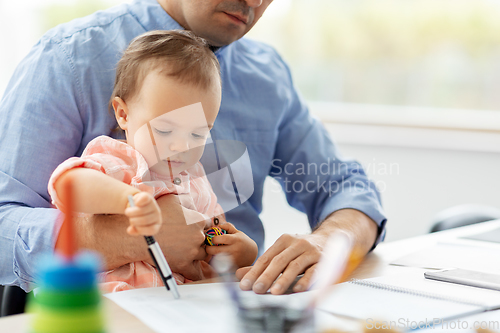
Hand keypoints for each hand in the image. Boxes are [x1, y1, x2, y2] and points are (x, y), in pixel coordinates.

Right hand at [124, 192, 161, 235]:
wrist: (138, 204)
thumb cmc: (137, 218)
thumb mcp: (136, 226)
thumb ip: (134, 230)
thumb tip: (130, 230)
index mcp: (156, 225)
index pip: (152, 230)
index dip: (141, 230)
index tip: (132, 227)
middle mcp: (157, 215)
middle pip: (145, 220)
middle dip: (133, 220)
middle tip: (128, 219)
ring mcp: (154, 206)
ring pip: (142, 210)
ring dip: (131, 212)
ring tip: (128, 211)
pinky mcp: (149, 197)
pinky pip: (144, 199)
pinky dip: (137, 201)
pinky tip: (136, 203)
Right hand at [150, 194, 211, 280]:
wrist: (140, 236)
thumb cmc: (155, 216)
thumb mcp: (172, 200)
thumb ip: (187, 200)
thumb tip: (193, 204)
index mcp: (198, 220)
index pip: (208, 224)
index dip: (201, 226)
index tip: (194, 229)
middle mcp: (198, 236)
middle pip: (207, 240)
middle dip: (200, 240)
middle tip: (189, 240)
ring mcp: (192, 251)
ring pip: (203, 255)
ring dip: (198, 254)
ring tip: (188, 253)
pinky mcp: (184, 264)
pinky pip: (196, 272)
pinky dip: (196, 272)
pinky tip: (193, 271)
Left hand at [205, 222, 257, 267]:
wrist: (252, 254)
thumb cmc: (243, 241)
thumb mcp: (237, 232)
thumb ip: (227, 226)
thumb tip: (216, 226)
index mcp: (235, 240)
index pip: (221, 238)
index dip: (213, 238)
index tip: (211, 239)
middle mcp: (234, 250)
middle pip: (215, 251)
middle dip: (208, 248)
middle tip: (208, 247)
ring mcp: (233, 260)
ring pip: (216, 259)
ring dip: (211, 256)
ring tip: (212, 253)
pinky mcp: (232, 267)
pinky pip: (219, 265)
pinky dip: (216, 262)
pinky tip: (217, 258)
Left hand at [236, 209, 377, 294]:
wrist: (330, 239)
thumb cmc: (300, 250)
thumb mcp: (282, 252)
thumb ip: (262, 265)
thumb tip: (238, 275)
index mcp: (284, 240)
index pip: (266, 257)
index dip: (254, 271)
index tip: (244, 285)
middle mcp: (297, 243)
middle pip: (279, 261)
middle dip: (266, 276)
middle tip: (257, 289)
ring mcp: (311, 251)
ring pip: (295, 266)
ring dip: (284, 280)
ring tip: (274, 292)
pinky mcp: (324, 260)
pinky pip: (314, 271)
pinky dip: (306, 280)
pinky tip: (298, 289)